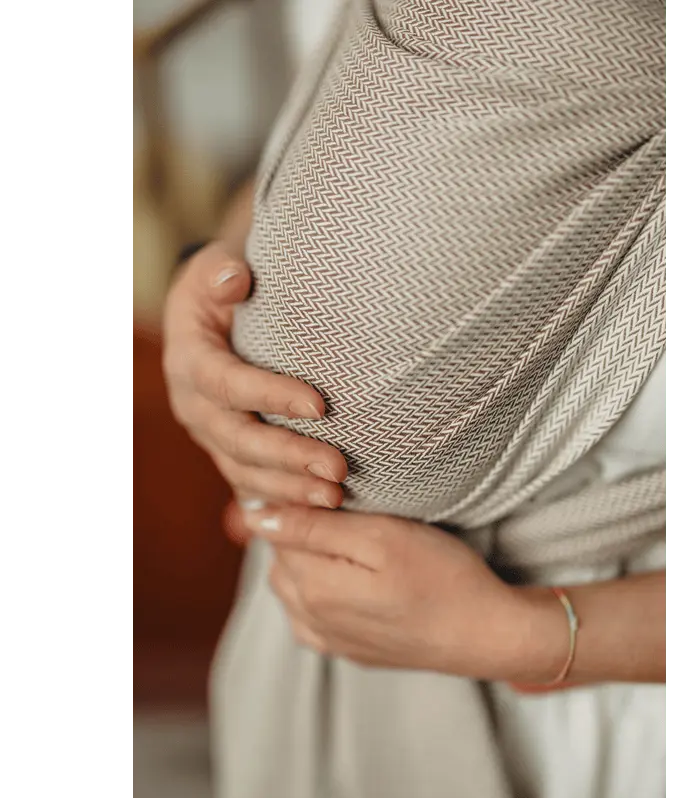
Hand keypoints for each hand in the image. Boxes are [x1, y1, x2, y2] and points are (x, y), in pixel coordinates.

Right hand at [162, 242, 347, 510]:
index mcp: (189, 360)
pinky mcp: (228, 451)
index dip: (270, 396)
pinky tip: (319, 507)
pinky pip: (252, 482)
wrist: (214, 318)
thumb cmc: (226, 288)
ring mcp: (210, 434)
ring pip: (245, 470)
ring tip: (336, 496)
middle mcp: (194, 405)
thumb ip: (222, 274)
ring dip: (291, 488)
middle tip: (337, 468)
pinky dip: (285, 498)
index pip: (227, 383)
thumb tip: (234, 280)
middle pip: (238, 439)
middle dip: (288, 457)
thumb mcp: (216, 269)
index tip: (320, 405)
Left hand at [243, 504, 553, 680]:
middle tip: (347, 510)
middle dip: (302, 529)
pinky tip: (348, 578)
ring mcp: (327, 639)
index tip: (329, 489)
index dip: (297, 500)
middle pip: (281, 556)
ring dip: (310, 560)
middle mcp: (309, 618)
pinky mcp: (346, 650)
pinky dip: (319, 591)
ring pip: (293, 584)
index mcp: (312, 585)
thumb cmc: (441, 575)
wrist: (484, 634)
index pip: (275, 528)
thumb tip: (255, 516)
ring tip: (352, 542)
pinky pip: (310, 615)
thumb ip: (315, 527)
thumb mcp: (382, 537)